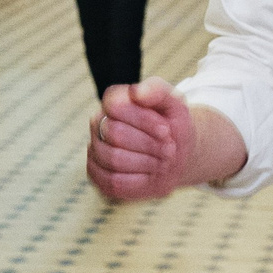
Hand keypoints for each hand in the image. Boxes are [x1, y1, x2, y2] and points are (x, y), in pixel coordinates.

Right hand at [88, 78, 195, 200]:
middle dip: (148, 144)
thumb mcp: (174, 103)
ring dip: (146, 163)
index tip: (166, 130)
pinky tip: (150, 175)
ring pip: (113, 159)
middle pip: (115, 134)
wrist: (176, 154)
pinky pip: (112, 182)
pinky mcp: (98, 176)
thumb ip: (157, 90)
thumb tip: (136, 92)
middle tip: (169, 149)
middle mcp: (98, 124)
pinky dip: (138, 181)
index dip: (144, 120)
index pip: (116, 106)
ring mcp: (95, 150)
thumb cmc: (172, 125)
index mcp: (113, 101)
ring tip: (162, 161)